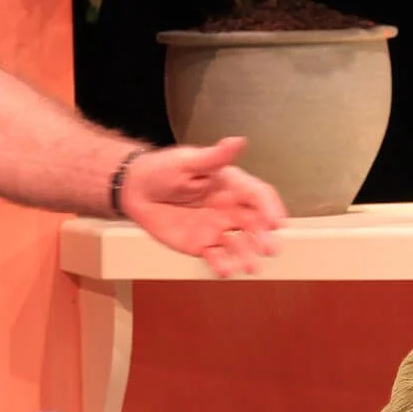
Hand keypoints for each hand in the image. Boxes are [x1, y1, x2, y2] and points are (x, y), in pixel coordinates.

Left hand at [119, 138, 285, 276]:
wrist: (136, 189)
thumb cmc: (163, 169)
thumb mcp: (188, 160)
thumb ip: (214, 156)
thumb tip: (237, 141)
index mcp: (231, 185)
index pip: (258, 196)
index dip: (270, 208)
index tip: (276, 222)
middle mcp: (229, 208)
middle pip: (255, 224)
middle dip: (264, 237)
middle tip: (269, 248)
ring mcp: (217, 228)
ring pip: (239, 245)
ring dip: (247, 256)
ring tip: (250, 267)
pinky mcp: (201, 245)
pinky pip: (215, 257)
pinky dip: (222, 265)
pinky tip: (224, 270)